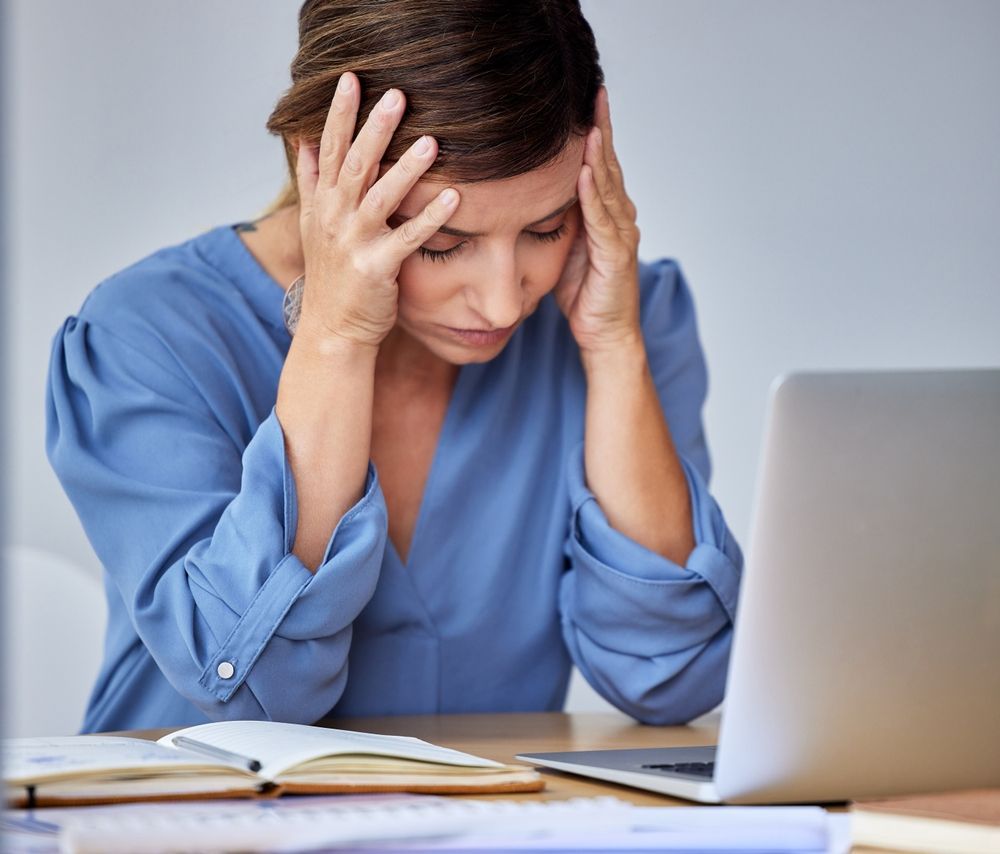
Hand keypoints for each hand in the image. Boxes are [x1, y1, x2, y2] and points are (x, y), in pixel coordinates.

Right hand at [294, 72, 459, 348]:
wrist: (331, 330)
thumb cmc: (331, 275)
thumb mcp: (311, 224)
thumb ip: (311, 180)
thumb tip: (301, 137)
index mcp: (321, 202)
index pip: (328, 148)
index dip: (339, 113)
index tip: (352, 77)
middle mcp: (333, 217)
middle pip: (354, 164)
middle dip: (375, 128)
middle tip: (397, 95)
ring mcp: (353, 242)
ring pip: (380, 197)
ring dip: (407, 168)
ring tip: (433, 141)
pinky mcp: (376, 268)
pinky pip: (408, 238)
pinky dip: (430, 217)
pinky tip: (453, 196)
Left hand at [554, 87, 642, 354]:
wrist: (604, 335)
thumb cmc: (584, 295)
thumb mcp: (563, 248)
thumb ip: (556, 219)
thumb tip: (528, 195)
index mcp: (606, 213)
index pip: (598, 165)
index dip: (594, 132)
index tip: (584, 98)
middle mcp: (619, 217)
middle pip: (609, 165)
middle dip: (602, 128)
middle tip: (595, 91)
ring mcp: (621, 234)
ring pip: (608, 186)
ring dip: (599, 154)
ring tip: (591, 121)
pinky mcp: (616, 256)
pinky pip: (602, 219)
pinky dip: (593, 194)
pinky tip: (585, 171)